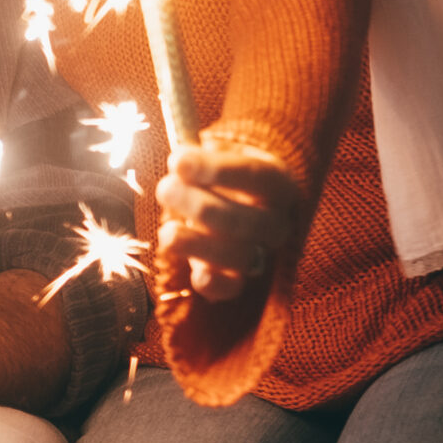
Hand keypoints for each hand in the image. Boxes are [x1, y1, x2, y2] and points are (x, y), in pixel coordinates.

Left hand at [156, 140, 298, 302]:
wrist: (224, 202)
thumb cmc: (215, 175)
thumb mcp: (210, 155)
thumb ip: (194, 157)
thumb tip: (176, 158)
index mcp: (277, 182)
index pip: (257, 176)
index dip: (218, 169)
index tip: (178, 160)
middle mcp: (275, 220)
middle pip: (247, 220)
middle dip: (200, 207)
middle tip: (165, 188)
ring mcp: (259, 252)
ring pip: (240, 256)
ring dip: (199, 245)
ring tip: (168, 233)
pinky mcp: (236, 278)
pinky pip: (231, 287)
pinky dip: (216, 285)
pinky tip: (199, 274)